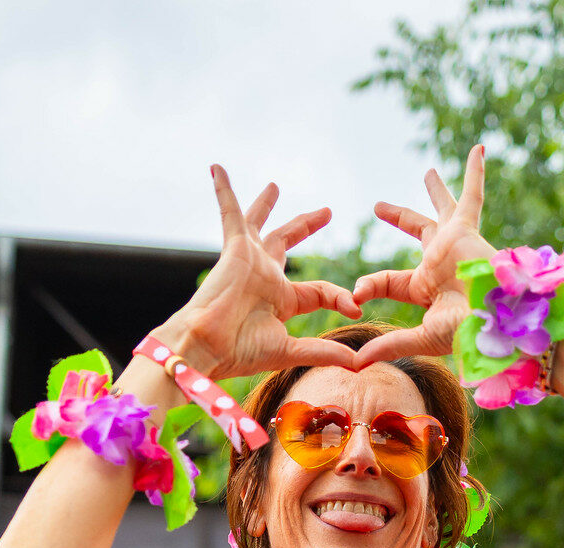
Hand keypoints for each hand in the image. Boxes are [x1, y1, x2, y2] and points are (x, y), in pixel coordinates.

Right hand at [162, 166, 360, 380]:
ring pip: (259, 224)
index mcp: (280, 300)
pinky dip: (224, 190)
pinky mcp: (234, 248)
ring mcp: (249, 260)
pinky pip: (229, 212)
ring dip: (266, 205)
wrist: (206, 345)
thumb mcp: (290, 350)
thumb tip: (356, 362)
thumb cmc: (240, 351)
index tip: (355, 307)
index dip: (340, 297)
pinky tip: (217, 168)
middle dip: (306, 226)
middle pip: (287, 243)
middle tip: (327, 212)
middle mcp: (264, 276)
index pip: (319, 290)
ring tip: (275, 185)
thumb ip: (323, 352)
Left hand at [352, 145, 500, 367]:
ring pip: (442, 210)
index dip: (369, 286)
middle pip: (417, 232)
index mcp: (429, 288)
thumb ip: (390, 343)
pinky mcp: (467, 229)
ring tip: (428, 171)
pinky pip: (472, 193)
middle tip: (380, 207)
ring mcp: (455, 244)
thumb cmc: (467, 332)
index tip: (354, 296)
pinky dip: (476, 171)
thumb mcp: (422, 337)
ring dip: (435, 190)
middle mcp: (441, 262)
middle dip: (400, 218)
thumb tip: (357, 362)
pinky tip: (478, 148)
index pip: (389, 280)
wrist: (500, 322)